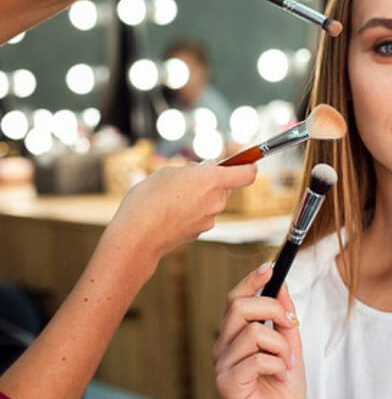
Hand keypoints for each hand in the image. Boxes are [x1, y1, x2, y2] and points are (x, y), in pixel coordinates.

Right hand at [106, 163, 255, 263]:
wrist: (137, 235)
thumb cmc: (149, 198)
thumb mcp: (168, 171)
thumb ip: (192, 170)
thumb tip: (204, 171)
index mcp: (213, 181)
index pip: (247, 174)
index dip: (248, 166)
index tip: (247, 163)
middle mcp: (216, 201)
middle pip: (225, 187)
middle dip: (211, 181)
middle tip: (188, 178)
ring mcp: (209, 219)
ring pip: (211, 202)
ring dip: (199, 197)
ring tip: (171, 197)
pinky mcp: (200, 232)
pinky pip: (200, 216)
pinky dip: (190, 212)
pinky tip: (170, 213)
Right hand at [214, 264, 304, 398]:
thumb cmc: (284, 386)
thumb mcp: (290, 344)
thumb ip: (284, 317)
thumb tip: (281, 284)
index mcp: (234, 336)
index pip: (234, 299)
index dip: (250, 281)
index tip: (270, 267)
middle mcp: (222, 348)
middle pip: (239, 307)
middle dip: (273, 310)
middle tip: (291, 326)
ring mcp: (221, 366)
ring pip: (253, 333)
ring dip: (281, 346)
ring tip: (287, 363)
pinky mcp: (226, 385)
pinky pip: (256, 359)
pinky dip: (278, 365)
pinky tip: (281, 376)